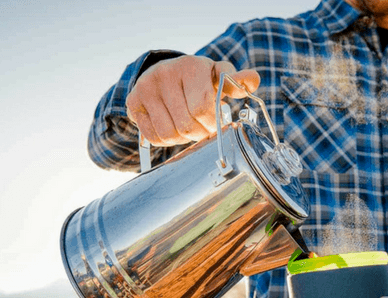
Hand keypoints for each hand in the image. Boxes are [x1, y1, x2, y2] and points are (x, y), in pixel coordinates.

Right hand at [125, 55, 260, 145]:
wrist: (165, 73)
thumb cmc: (198, 79)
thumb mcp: (218, 76)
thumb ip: (236, 81)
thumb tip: (253, 80)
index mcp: (191, 66)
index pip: (202, 106)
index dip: (212, 123)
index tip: (217, 123)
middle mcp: (165, 74)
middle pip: (186, 124)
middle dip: (200, 133)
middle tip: (204, 129)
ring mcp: (146, 88)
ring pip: (170, 133)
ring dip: (183, 139)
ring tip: (189, 128)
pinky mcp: (133, 102)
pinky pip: (154, 136)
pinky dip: (167, 140)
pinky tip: (172, 128)